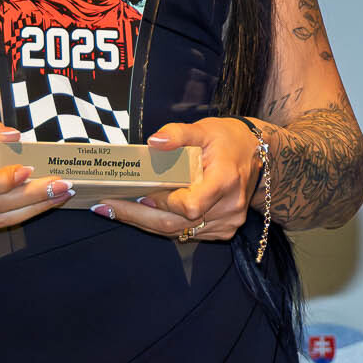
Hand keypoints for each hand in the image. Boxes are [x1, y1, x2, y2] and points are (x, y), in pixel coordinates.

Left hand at [88, 117, 263, 240]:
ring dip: (145, 222)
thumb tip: (153, 142)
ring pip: (178, 233)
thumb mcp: (205, 129)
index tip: (140, 192)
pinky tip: (141, 213)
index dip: (163, 202)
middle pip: (176, 225)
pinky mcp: (223, 231)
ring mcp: (227, 223)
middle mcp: (228, 208)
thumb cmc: (228, 140)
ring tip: (114, 209)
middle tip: (105, 207)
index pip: (190, 205)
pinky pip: (187, 233)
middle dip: (137, 216)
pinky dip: (163, 224)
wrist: (258, 155)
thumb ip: (178, 134)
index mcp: (225, 181)